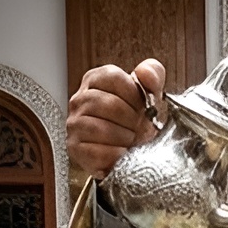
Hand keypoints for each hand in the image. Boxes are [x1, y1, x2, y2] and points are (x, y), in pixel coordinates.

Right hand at [66, 59, 166, 180]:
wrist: (128, 149)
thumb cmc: (134, 118)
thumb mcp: (148, 93)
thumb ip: (152, 75)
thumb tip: (145, 72)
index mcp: (96, 80)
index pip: (113, 77)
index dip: (134, 94)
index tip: (141, 106)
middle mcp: (79, 99)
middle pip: (108, 104)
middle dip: (131, 119)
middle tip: (138, 126)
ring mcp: (74, 124)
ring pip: (100, 129)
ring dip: (124, 137)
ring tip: (130, 140)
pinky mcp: (74, 148)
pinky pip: (96, 152)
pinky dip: (115, 155)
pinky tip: (122, 153)